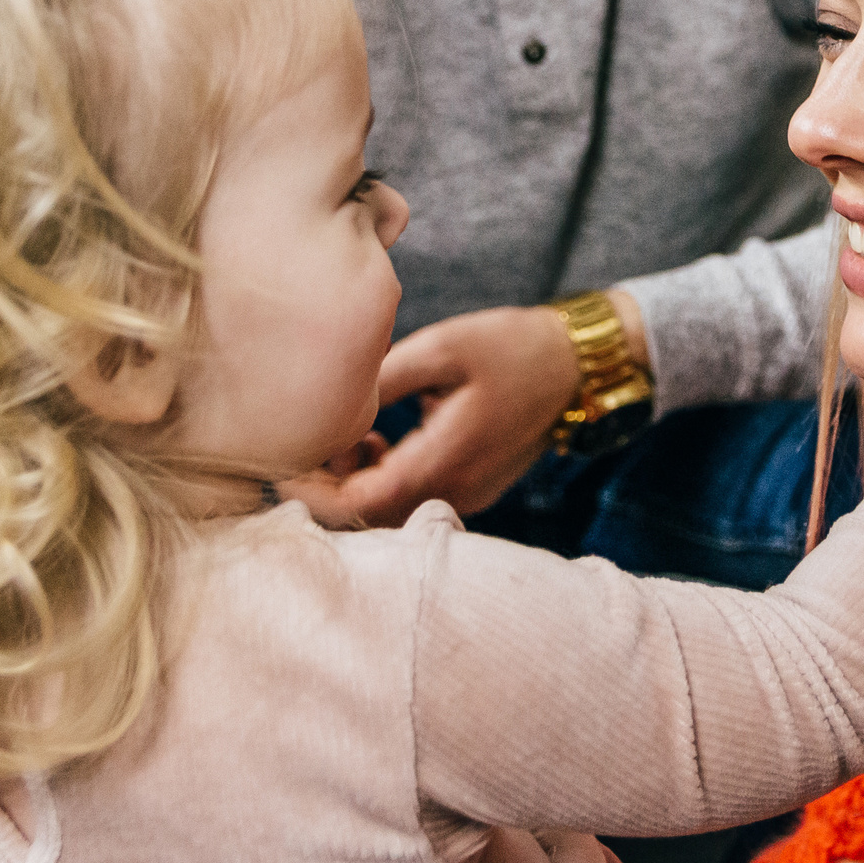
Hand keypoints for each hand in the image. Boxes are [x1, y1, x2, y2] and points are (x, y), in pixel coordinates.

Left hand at [300, 302, 600, 526]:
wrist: (578, 365)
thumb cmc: (512, 347)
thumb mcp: (443, 347)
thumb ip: (383, 379)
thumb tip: (332, 404)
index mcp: (445, 459)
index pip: (362, 502)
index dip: (315, 492)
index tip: (285, 462)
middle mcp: (455, 490)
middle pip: (370, 516)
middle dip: (329, 487)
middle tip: (304, 443)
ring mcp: (465, 494)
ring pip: (390, 511)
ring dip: (355, 483)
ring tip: (345, 433)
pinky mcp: (470, 486)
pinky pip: (412, 499)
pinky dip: (382, 478)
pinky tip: (376, 438)